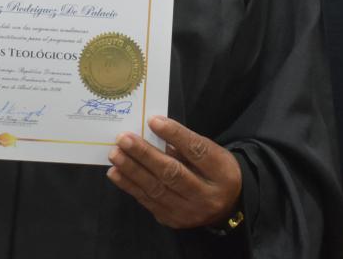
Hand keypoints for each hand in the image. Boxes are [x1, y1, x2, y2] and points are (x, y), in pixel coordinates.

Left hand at [106, 116, 242, 229]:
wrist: (226, 206)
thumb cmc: (214, 171)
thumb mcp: (211, 154)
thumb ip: (185, 145)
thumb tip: (152, 130)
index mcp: (221, 173)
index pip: (196, 151)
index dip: (175, 135)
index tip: (153, 120)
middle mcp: (206, 196)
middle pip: (172, 173)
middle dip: (145, 155)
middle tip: (123, 139)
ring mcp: (188, 212)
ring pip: (156, 189)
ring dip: (132, 171)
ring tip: (115, 154)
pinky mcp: (172, 221)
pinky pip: (148, 201)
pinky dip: (130, 186)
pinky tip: (116, 173)